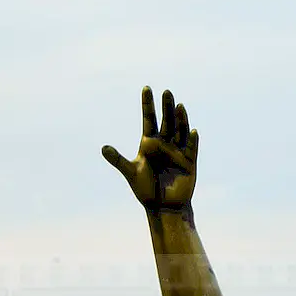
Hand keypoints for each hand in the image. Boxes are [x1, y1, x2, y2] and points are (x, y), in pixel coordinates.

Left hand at [102, 86, 197, 211]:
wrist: (163, 206)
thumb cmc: (145, 189)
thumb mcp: (130, 172)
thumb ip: (118, 160)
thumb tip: (103, 148)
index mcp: (149, 143)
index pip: (148, 119)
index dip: (147, 104)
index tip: (146, 88)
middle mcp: (164, 143)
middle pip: (166, 121)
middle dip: (166, 107)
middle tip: (166, 92)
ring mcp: (177, 151)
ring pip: (179, 131)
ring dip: (180, 119)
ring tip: (179, 106)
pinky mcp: (189, 162)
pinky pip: (191, 148)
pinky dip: (192, 140)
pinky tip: (192, 131)